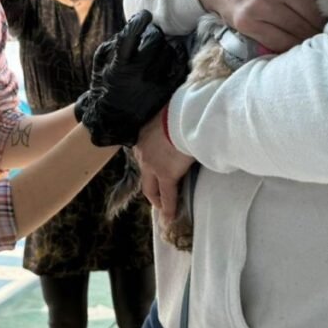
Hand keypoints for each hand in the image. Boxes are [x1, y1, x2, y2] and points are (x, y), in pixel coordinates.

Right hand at [77, 11, 189, 145]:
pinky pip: (179, 67)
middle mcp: (138, 73)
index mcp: (119, 64)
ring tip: (159, 47)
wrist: (112, 119)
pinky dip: (179, 56)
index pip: (132, 34)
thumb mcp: (100, 63)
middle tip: (151, 34)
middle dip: (154, 33)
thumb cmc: (104, 86)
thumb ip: (114, 43)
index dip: (140, 20)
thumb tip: (131, 27)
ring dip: (165, 45)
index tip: (144, 15)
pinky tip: (175, 52)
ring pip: (169, 51)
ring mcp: (153, 82)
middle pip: (155, 40)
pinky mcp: (164, 91)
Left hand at [135, 108, 194, 224]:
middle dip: (150, 188)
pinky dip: (168, 207)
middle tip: (155, 197)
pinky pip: (168, 195)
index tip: (154, 172)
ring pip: (152, 187)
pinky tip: (169, 218)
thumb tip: (180, 118)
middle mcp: (143, 152)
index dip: (149, 166)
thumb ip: (170, 121)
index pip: (144, 156)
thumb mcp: (168, 113)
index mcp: (143, 136)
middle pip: (144, 175)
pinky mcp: (167, 174)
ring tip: (162, 208)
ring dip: (157, 197)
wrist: (184, 115)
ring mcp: (153, 165)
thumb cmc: (180, 109)